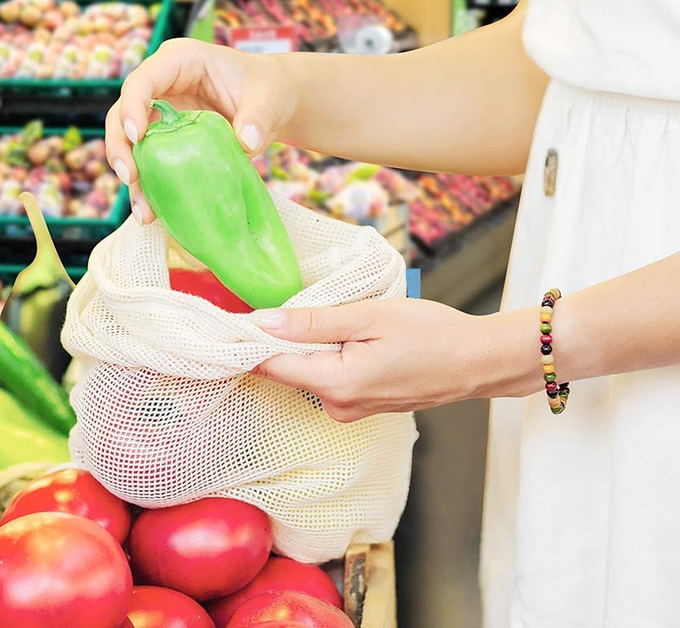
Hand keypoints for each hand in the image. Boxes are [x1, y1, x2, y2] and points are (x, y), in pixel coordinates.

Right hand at [105, 38, 298, 222]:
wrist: (275, 105)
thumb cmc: (269, 89)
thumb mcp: (269, 99)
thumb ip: (258, 116)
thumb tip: (246, 140)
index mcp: (179, 62)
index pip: (143, 80)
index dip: (133, 106)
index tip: (137, 136)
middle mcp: (161, 88)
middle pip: (124, 114)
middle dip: (121, 147)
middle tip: (130, 176)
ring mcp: (161, 116)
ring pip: (131, 145)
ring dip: (133, 178)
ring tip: (143, 210)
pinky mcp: (168, 142)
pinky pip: (151, 164)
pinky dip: (151, 188)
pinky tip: (154, 214)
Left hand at [251, 298, 535, 420]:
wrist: (478, 361)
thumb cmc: (431, 333)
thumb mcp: (368, 316)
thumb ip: (313, 321)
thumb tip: (263, 321)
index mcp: (336, 384)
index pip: (271, 366)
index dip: (249, 341)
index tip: (234, 317)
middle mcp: (338, 407)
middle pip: (287, 369)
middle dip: (282, 338)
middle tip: (290, 301)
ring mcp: (351, 411)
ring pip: (309, 372)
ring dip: (309, 345)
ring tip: (333, 316)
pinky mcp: (363, 407)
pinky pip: (329, 379)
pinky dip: (328, 356)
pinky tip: (349, 335)